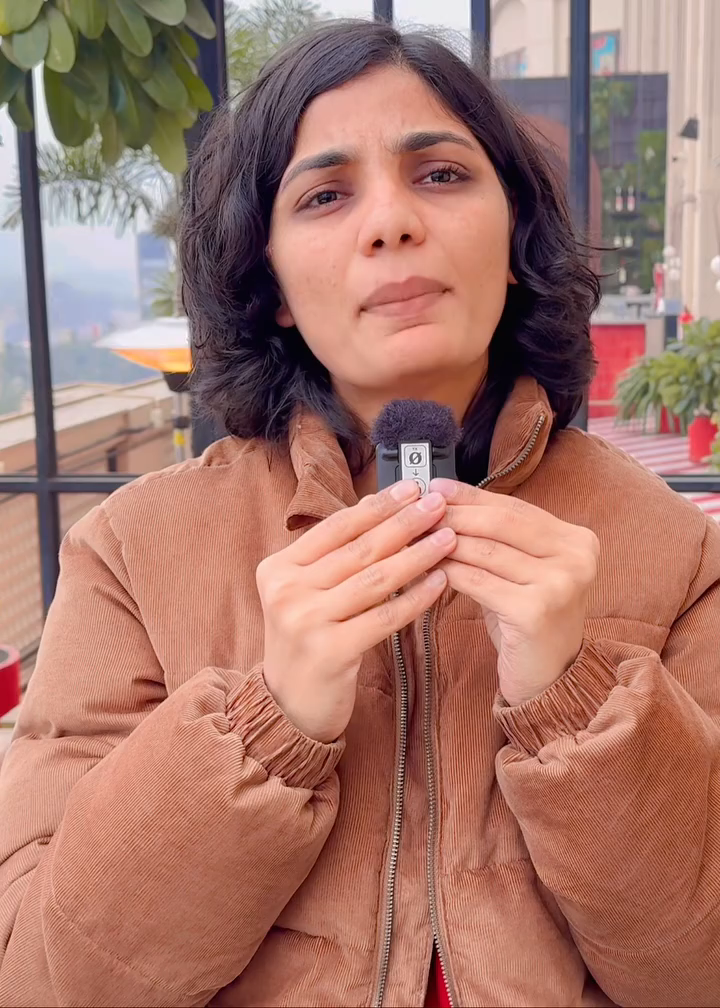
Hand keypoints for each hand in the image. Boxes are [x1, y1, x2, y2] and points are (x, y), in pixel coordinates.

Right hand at [257, 482, 455, 741]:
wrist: (289, 706)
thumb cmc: (309, 641)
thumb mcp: (306, 593)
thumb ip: (334, 558)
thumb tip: (383, 510)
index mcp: (278, 568)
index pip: (336, 527)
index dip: (377, 506)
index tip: (412, 488)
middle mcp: (286, 591)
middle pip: (358, 549)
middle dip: (404, 523)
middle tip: (438, 505)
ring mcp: (306, 621)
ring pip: (375, 580)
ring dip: (417, 556)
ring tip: (448, 538)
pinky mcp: (331, 652)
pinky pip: (385, 617)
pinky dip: (416, 598)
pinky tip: (440, 583)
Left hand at [430, 479, 599, 706]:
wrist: (548, 677)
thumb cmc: (527, 619)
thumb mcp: (521, 570)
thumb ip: (499, 537)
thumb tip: (446, 499)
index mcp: (577, 540)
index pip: (515, 508)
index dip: (473, 496)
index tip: (437, 487)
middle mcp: (576, 558)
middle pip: (501, 524)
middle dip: (455, 514)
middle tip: (418, 510)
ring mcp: (560, 584)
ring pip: (486, 551)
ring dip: (444, 542)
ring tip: (415, 537)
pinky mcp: (535, 611)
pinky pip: (479, 582)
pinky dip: (449, 572)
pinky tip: (428, 568)